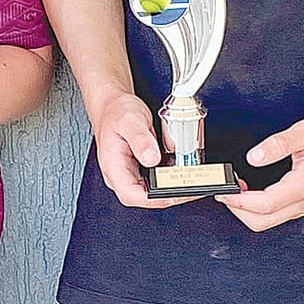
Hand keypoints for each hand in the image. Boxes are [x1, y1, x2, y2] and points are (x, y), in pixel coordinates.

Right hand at [86, 86, 187, 208]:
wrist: (112, 103)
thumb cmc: (116, 111)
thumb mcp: (130, 120)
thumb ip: (141, 140)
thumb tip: (152, 159)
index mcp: (114, 167)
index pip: (133, 195)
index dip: (157, 199)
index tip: (178, 193)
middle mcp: (119, 175)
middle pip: (145, 198)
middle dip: (170, 195)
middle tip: (191, 187)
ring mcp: (128, 173)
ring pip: (150, 191)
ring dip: (170, 188)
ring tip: (190, 178)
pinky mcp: (137, 169)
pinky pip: (153, 180)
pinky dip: (168, 178)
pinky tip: (180, 171)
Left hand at [221, 110, 303, 231]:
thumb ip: (278, 144)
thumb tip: (254, 157)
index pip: (265, 205)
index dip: (240, 201)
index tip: (224, 191)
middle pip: (263, 221)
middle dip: (239, 210)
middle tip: (224, 192)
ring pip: (269, 221)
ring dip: (248, 210)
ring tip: (235, 189)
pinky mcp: (303, 202)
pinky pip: (276, 214)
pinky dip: (259, 208)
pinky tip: (252, 191)